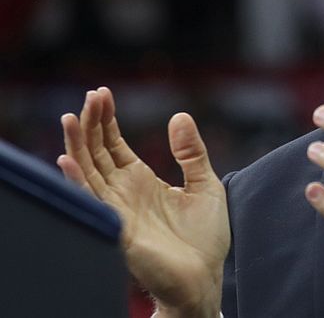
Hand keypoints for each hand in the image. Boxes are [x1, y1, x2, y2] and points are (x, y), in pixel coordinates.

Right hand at [58, 87, 229, 317]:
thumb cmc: (205, 238)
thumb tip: (179, 115)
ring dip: (77, 145)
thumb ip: (191, 152)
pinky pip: (93, 202)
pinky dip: (78, 182)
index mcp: (141, 181)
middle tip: (91, 95)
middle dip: (91, 124)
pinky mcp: (118, 229)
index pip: (114, 145)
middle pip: (97, 152)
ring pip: (89, 172)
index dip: (106, 120)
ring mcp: (118, 210)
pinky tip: (68, 161)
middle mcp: (124, 193)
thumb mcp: (204, 184)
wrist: (206, 279)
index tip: (102, 93)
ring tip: (72, 117)